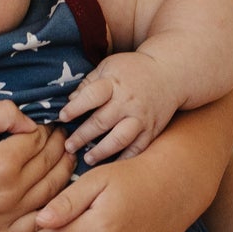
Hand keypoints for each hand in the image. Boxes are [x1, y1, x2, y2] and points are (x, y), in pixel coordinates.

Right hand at [0, 101, 75, 231]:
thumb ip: (3, 113)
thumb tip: (33, 124)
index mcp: (2, 163)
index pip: (39, 140)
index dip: (45, 129)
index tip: (48, 124)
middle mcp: (10, 194)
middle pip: (50, 165)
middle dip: (59, 147)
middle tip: (62, 137)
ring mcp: (7, 218)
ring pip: (52, 193)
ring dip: (62, 172)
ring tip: (65, 158)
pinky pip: (38, 220)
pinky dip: (52, 205)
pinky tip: (54, 191)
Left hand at [58, 51, 180, 163]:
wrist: (170, 73)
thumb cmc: (133, 69)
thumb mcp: (109, 66)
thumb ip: (89, 83)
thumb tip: (70, 101)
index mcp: (114, 83)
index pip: (91, 96)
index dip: (75, 108)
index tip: (62, 117)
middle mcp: (128, 102)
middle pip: (102, 121)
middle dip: (82, 136)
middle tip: (68, 146)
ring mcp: (141, 118)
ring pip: (119, 139)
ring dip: (101, 151)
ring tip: (88, 158)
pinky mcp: (152, 130)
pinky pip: (138, 148)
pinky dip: (124, 159)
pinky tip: (111, 165)